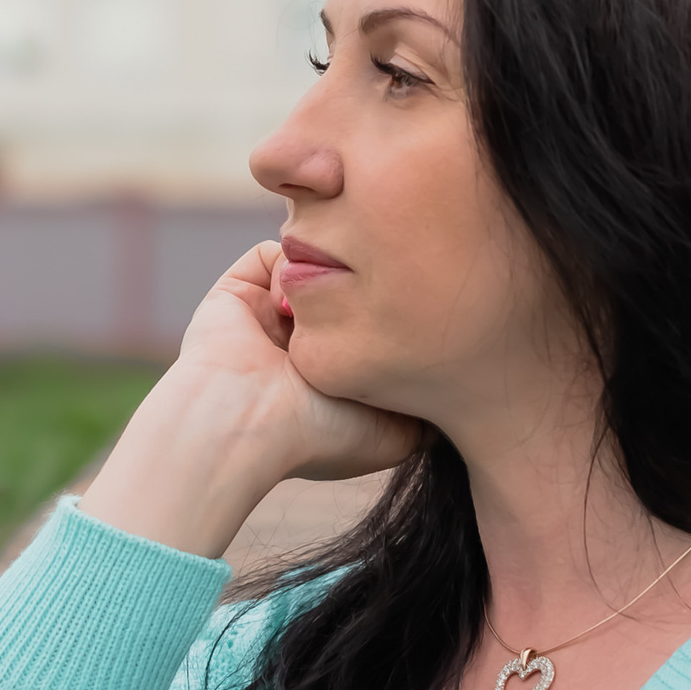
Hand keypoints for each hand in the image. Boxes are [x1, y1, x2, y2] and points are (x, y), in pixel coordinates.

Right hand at [79, 241, 419, 558]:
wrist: (246, 422)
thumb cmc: (321, 432)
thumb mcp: (394, 435)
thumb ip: (426, 412)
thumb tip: (454, 392)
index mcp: (329, 379)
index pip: (370, 325)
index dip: (395, 311)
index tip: (416, 308)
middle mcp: (297, 346)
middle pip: (343, 288)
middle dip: (363, 279)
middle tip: (384, 282)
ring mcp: (265, 318)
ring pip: (309, 266)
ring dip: (325, 272)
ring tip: (332, 296)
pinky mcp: (236, 293)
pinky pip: (271, 253)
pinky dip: (287, 265)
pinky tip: (293, 299)